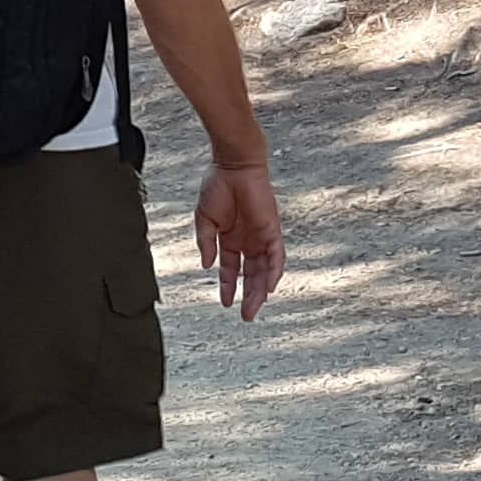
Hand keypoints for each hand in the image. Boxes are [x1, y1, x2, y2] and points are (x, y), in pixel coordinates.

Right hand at [189, 158, 284, 319]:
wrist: (233, 165)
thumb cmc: (217, 185)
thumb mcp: (204, 219)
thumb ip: (206, 242)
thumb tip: (206, 266)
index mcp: (230, 238)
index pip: (231, 268)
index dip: (228, 286)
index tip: (225, 302)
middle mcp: (248, 240)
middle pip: (251, 274)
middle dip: (248, 295)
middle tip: (246, 315)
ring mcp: (261, 236)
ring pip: (264, 269)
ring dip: (261, 289)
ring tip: (254, 308)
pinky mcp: (272, 229)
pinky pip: (277, 255)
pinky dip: (274, 271)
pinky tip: (269, 287)